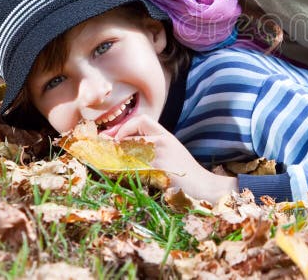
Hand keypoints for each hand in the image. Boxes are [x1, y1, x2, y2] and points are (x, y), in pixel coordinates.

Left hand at [112, 115, 237, 203]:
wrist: (204, 187)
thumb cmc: (187, 174)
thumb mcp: (172, 153)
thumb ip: (154, 147)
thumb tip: (125, 147)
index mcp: (166, 136)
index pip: (141, 120)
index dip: (125, 127)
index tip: (115, 139)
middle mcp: (163, 142)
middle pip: (129, 136)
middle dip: (113, 145)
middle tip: (103, 153)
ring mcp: (160, 155)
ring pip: (127, 152)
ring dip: (114, 159)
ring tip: (106, 166)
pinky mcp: (157, 170)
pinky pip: (132, 167)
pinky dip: (121, 171)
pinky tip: (119, 177)